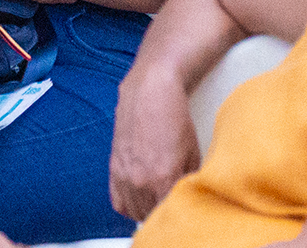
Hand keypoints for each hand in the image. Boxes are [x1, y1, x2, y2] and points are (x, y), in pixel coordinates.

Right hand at [110, 61, 200, 220]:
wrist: (149, 91)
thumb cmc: (173, 116)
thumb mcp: (192, 149)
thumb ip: (189, 178)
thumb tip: (189, 193)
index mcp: (164, 177)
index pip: (169, 211)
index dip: (176, 208)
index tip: (181, 204)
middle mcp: (141, 181)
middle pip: (152, 214)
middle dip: (162, 208)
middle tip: (171, 198)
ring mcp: (125, 176)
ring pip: (135, 212)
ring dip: (147, 208)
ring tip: (158, 196)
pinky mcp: (114, 169)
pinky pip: (119, 203)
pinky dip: (129, 204)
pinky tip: (140, 195)